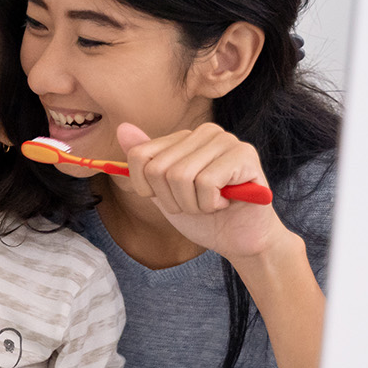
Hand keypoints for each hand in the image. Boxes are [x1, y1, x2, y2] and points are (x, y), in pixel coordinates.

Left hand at [116, 122, 293, 260]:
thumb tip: (122, 128)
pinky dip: (210, 204)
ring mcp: (226, 140)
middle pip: (158, 169)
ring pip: (180, 176)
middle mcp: (205, 132)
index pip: (139, 156)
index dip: (146, 188)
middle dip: (172, 200)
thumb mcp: (163, 193)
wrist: (240, 240)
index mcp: (184, 137)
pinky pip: (205, 182)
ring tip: (211, 204)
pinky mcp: (245, 154)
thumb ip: (144, 164)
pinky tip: (226, 203)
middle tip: (195, 205)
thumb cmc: (204, 217)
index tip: (168, 198)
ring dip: (192, 204)